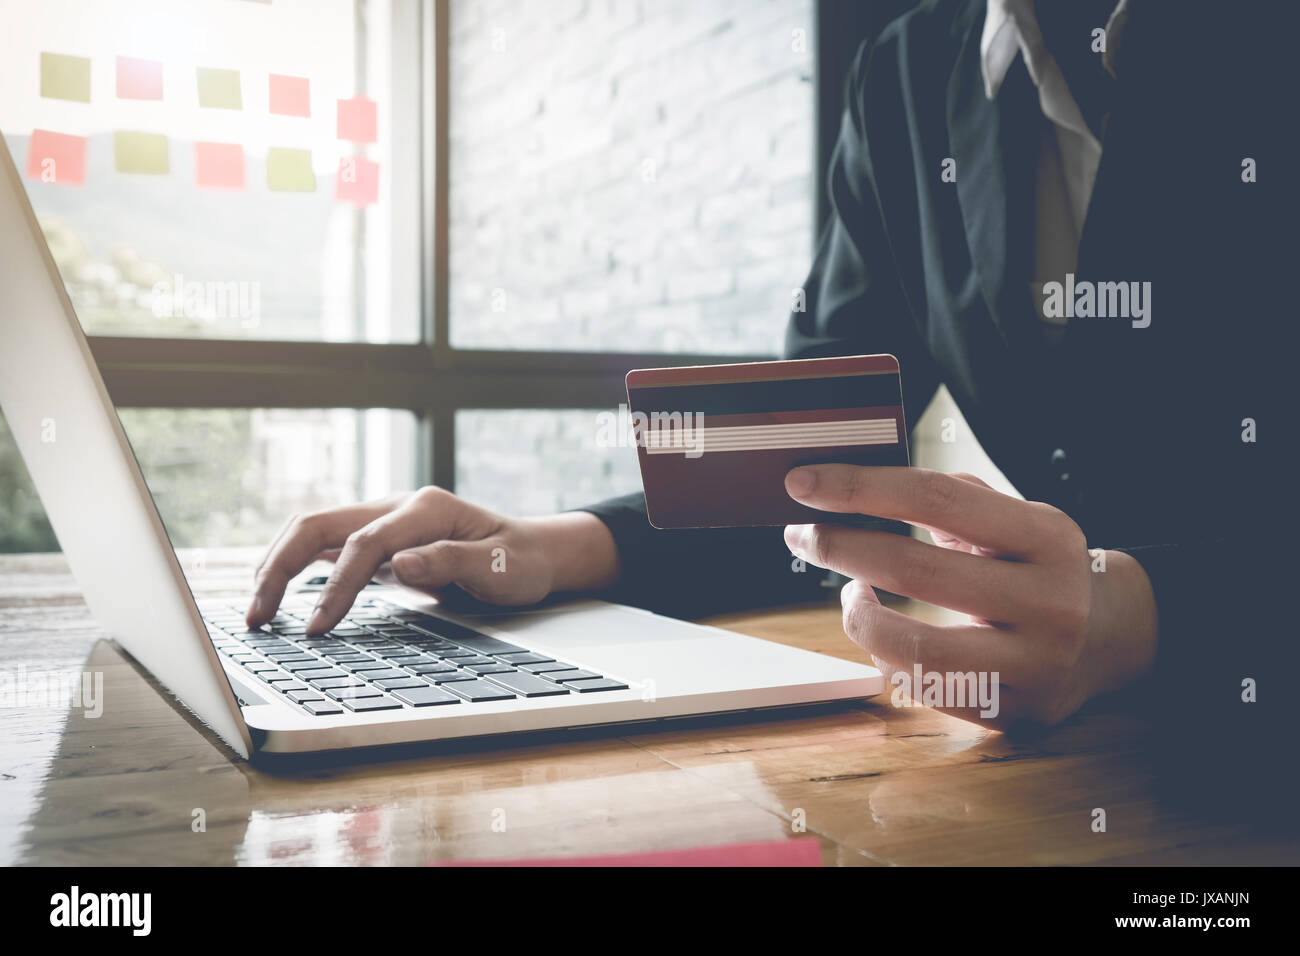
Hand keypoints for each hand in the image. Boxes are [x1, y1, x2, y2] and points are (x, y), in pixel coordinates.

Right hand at [245, 487, 619, 632]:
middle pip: (320, 525)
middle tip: (257, 617)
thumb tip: (402, 564)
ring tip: (256, 610)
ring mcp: (384, 520)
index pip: (365, 544)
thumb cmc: (520, 561)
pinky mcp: (377, 540)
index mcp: (426, 509)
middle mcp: (397, 507)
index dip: (337, 586)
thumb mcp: (501, 566)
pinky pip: (326, 547)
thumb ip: (452, 561)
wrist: (533, 551)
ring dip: (278, 565)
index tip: (317, 628)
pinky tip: (276, 594)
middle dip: (280, 567)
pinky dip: (295, 567)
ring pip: (314, 532)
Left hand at [783, 465, 1158, 727]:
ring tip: (850, 593)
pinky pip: (926, 689)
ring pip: (915, 649)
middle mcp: (1049, 602)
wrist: (1111, 639)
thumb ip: (948, 501)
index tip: (803, 483)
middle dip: (841, 548)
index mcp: (1048, 537)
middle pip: (916, 571)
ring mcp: (1036, 665)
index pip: (936, 499)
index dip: (860, 487)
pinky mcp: (1015, 712)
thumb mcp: (1016, 520)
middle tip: (801, 535)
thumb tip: (848, 487)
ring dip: (858, 619)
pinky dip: (887, 657)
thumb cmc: (1038, 566)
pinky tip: (881, 635)